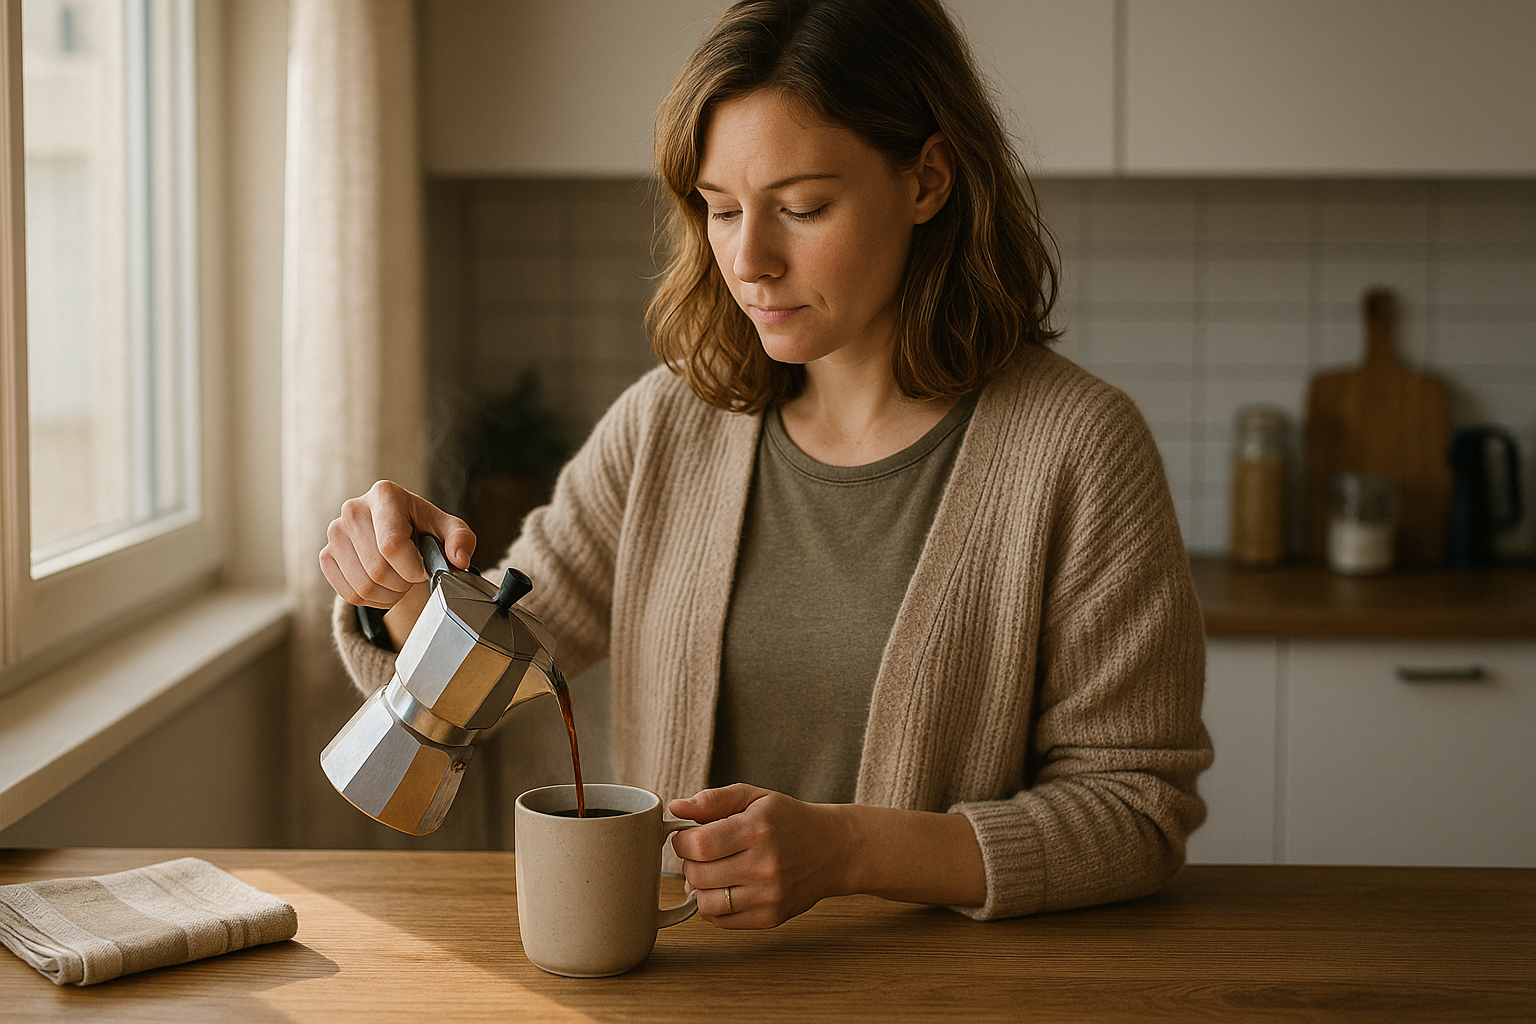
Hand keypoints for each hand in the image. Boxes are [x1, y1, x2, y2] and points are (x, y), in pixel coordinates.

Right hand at [318, 480, 475, 607]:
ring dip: (389, 595)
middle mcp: (353, 509)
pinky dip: (371, 601)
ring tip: (400, 582)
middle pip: (378, 570)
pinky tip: (383, 588)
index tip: (423, 570)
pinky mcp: (326, 555)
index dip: (412, 569)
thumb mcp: (448, 528)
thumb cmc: (423, 528)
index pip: (391, 545)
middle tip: (413, 577)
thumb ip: (461, 539)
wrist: (396, 531)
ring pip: (363, 586)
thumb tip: (459, 560)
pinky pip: (348, 594)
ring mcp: (335, 533)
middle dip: (403, 584)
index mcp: (384, 495)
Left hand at [668, 784, 851, 929]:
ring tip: (713, 872)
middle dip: (690, 863)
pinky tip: (727, 888)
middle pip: (697, 875)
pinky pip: (721, 922)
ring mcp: (768, 895)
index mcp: (757, 829)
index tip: (688, 837)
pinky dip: (715, 906)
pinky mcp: (771, 918)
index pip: (698, 845)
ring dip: (700, 888)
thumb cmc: (789, 820)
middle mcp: (764, 865)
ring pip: (705, 903)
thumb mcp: (754, 797)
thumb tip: (676, 808)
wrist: (833, 850)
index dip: (682, 841)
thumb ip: (713, 800)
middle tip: (702, 853)